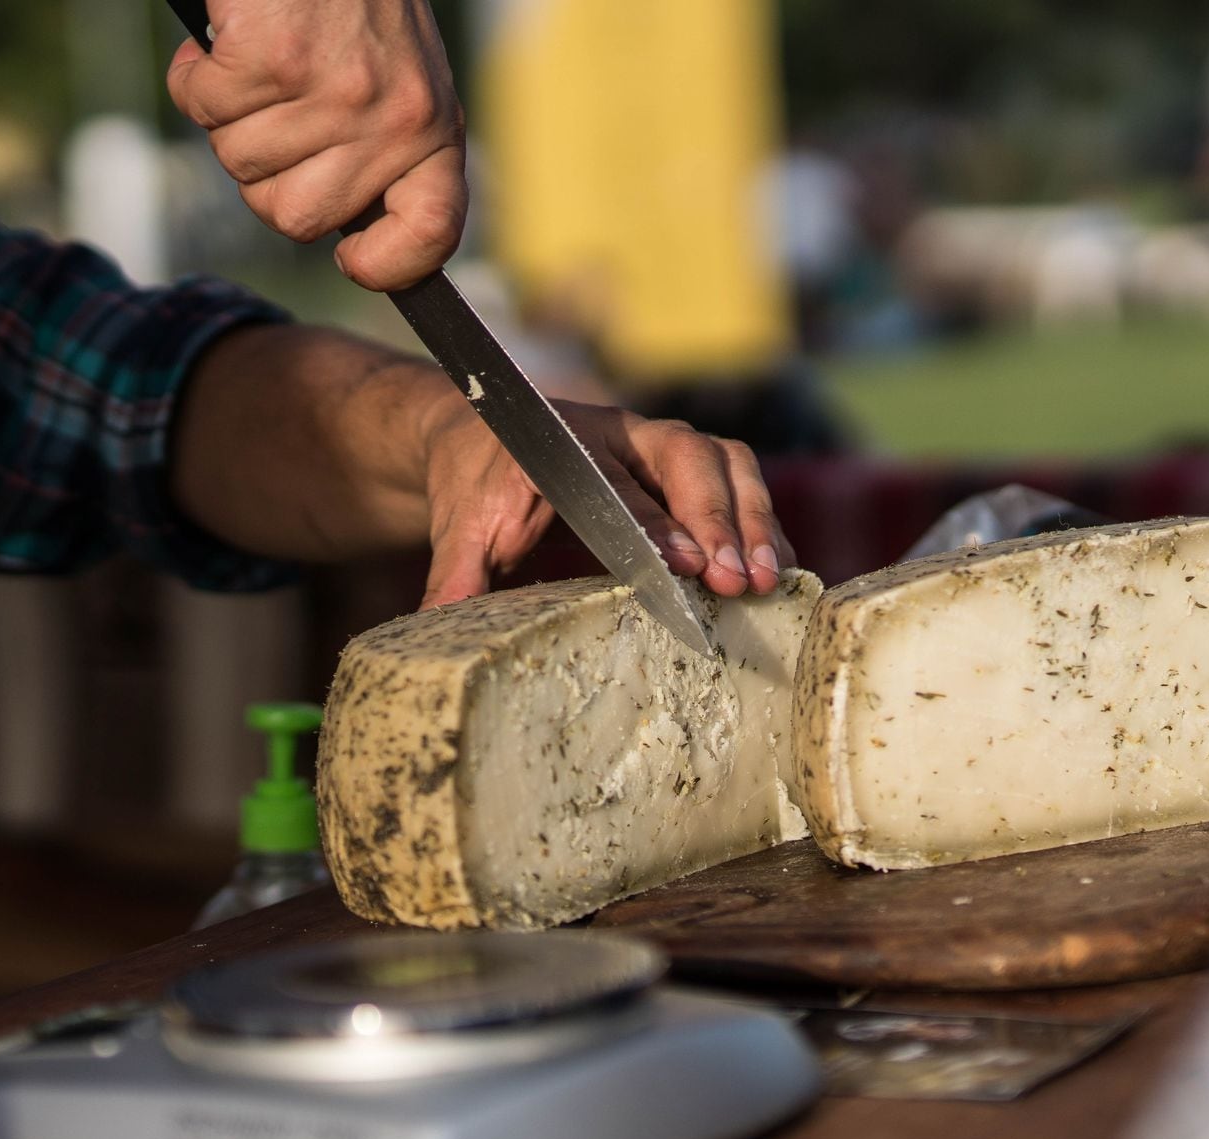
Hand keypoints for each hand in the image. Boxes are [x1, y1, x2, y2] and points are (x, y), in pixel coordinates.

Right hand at [166, 0, 466, 290]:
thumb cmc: (351, 6)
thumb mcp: (399, 83)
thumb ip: (385, 155)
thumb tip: (350, 237)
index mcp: (433, 128)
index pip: (432, 232)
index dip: (390, 264)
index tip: (353, 260)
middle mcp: (393, 117)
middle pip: (296, 218)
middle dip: (266, 175)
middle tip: (278, 113)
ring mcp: (333, 91)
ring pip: (240, 165)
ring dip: (228, 118)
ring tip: (259, 62)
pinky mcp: (272, 58)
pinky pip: (201, 106)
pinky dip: (195, 75)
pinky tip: (227, 38)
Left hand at [415, 395, 793, 609]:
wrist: (485, 437)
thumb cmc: (478, 486)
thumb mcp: (458, 530)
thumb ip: (453, 578)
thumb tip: (431, 634)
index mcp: (565, 444)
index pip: (619, 484)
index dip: (655, 524)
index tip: (684, 565)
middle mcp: (623, 434)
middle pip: (689, 460)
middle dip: (720, 520)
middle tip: (736, 579)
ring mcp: (661, 445)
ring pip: (726, 462)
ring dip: (754, 519)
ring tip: (767, 579)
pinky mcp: (687, 467)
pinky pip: (739, 482)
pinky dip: (762, 524)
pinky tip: (777, 572)